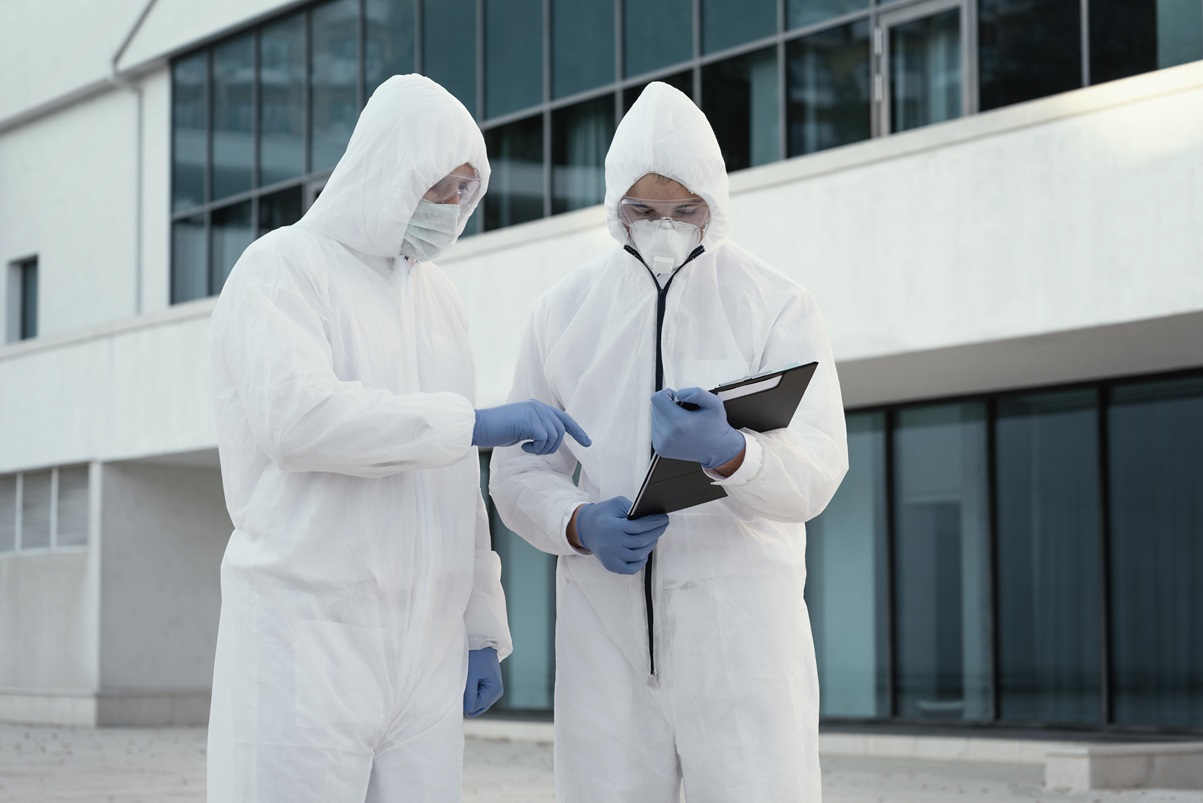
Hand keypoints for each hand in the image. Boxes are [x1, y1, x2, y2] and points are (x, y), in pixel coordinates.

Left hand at [463, 647, 502, 717]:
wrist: (481, 642)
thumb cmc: (475, 657)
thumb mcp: (470, 677)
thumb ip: (469, 697)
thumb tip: (468, 711)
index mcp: (495, 691)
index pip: (473, 708)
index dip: (464, 698)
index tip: (464, 683)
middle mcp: (497, 693)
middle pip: (476, 708)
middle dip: (467, 698)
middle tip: (466, 681)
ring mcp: (494, 691)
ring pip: (476, 704)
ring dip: (469, 694)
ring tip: (470, 678)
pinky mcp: (490, 688)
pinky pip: (477, 698)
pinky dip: (471, 691)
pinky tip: (471, 679)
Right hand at [473, 400, 590, 453]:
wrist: (480, 426)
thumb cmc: (499, 429)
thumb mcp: (522, 427)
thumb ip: (537, 428)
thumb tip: (551, 438)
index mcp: (538, 407)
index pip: (564, 418)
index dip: (577, 431)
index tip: (587, 443)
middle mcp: (539, 407)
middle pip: (561, 430)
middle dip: (553, 446)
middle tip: (535, 450)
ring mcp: (534, 412)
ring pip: (554, 436)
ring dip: (543, 448)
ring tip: (527, 447)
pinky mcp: (529, 421)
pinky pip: (544, 439)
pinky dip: (535, 448)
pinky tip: (523, 446)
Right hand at [574, 497, 669, 574]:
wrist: (584, 528)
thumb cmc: (602, 515)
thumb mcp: (617, 504)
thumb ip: (633, 509)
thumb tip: (652, 516)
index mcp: (612, 528)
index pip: (639, 527)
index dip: (654, 523)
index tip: (664, 518)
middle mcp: (611, 545)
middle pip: (642, 542)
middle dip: (656, 532)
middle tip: (663, 525)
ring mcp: (611, 558)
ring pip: (639, 555)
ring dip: (650, 545)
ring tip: (654, 536)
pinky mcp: (611, 566)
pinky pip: (632, 568)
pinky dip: (641, 560)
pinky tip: (644, 550)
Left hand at [650, 387, 744, 468]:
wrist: (717, 450)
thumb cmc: (715, 424)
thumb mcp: (714, 403)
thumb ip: (697, 393)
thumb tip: (678, 394)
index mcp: (679, 423)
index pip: (657, 398)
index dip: (667, 393)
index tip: (678, 399)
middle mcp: (667, 436)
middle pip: (655, 407)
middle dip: (668, 405)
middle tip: (684, 412)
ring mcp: (662, 444)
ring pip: (655, 418)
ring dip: (667, 416)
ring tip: (683, 422)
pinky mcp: (660, 449)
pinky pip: (656, 429)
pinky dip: (666, 426)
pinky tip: (679, 431)